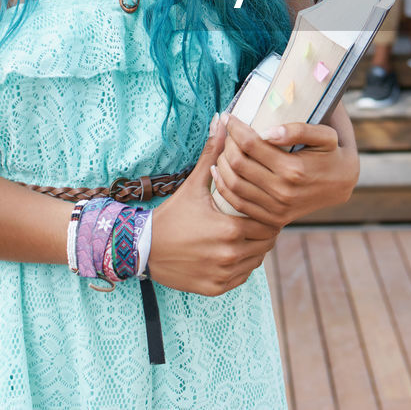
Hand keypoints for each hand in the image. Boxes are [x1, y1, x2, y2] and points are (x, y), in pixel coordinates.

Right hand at [145, 114, 280, 296]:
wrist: (143, 248)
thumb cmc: (172, 215)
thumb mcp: (194, 184)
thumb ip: (212, 153)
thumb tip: (223, 121)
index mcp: (231, 229)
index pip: (268, 221)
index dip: (265, 212)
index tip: (258, 205)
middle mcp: (230, 256)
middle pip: (266, 242)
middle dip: (262, 230)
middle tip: (252, 219)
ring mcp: (223, 275)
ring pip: (256, 260)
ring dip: (254, 249)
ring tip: (242, 234)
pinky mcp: (215, 289)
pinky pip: (242, 278)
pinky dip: (241, 267)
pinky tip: (230, 252)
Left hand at [211, 113, 358, 226]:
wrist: (342, 185)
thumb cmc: (331, 154)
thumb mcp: (325, 136)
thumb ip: (299, 130)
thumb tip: (268, 131)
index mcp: (293, 168)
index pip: (250, 144)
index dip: (235, 128)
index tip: (228, 117)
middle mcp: (282, 191)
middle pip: (238, 163)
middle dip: (226, 144)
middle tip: (226, 132)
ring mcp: (276, 208)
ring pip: (233, 184)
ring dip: (222, 163)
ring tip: (222, 149)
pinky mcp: (273, 219)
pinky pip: (239, 204)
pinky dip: (223, 187)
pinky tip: (219, 172)